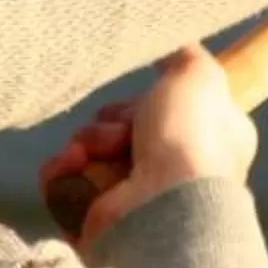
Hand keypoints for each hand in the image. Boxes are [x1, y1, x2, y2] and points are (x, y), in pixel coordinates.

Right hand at [38, 44, 258, 248]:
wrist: (165, 206)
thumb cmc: (191, 138)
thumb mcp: (200, 76)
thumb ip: (186, 56)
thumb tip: (171, 45)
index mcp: (205, 144)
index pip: (161, 113)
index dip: (144, 102)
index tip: (145, 98)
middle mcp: (172, 175)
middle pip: (119, 129)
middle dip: (111, 122)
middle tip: (121, 131)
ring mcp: (133, 202)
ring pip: (89, 153)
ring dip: (86, 143)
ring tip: (95, 152)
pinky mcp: (96, 222)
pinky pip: (64, 185)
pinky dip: (62, 172)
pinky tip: (73, 166)